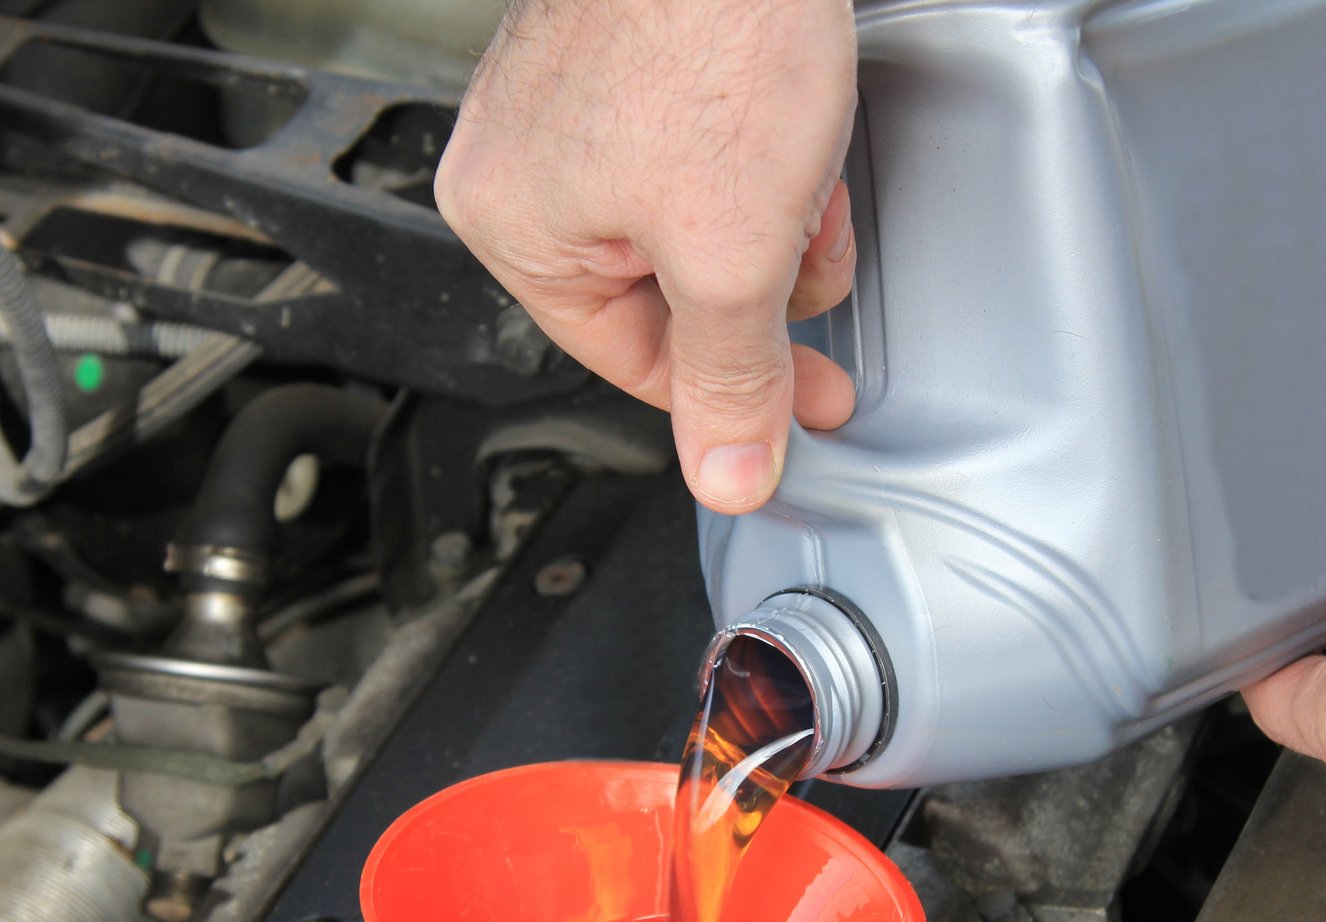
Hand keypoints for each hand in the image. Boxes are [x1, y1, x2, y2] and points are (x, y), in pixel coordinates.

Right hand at [437, 0, 858, 512]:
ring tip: (803, 166)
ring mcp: (580, 102)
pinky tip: (800, 126)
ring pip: (703, 222)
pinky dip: (769, 157)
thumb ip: (731, 376)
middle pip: (674, 292)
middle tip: (812, 253)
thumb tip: (728, 473)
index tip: (804, 409)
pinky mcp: (639, 55)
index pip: (633, 360)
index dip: (734, 394)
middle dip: (763, 282)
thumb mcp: (734, 252)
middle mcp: (528, 164)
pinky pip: (709, 153)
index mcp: (513, 225)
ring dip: (776, 217)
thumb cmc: (709, 27)